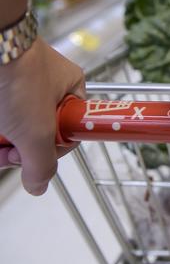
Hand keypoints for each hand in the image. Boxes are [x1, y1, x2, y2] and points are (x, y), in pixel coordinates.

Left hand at [0, 37, 84, 194]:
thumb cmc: (18, 76)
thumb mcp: (37, 130)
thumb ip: (42, 165)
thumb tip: (38, 187)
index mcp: (70, 87)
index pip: (66, 129)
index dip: (47, 150)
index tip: (29, 156)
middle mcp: (45, 83)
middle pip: (33, 129)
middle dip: (14, 148)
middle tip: (3, 153)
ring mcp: (18, 80)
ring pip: (11, 123)